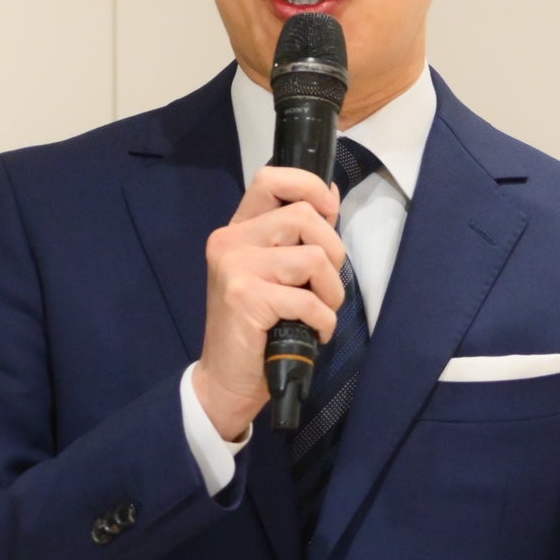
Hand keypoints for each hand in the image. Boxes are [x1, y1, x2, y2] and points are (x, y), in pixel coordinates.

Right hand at [192, 166, 345, 441]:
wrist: (226, 381)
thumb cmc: (257, 328)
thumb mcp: (275, 274)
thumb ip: (296, 237)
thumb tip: (330, 194)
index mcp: (238, 230)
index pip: (270, 178)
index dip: (309, 186)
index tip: (329, 211)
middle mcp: (230, 241)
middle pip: (303, 216)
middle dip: (333, 251)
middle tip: (325, 285)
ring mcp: (234, 267)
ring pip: (313, 258)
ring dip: (330, 292)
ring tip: (319, 313)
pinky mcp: (245, 296)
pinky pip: (308, 300)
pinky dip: (323, 321)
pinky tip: (313, 334)